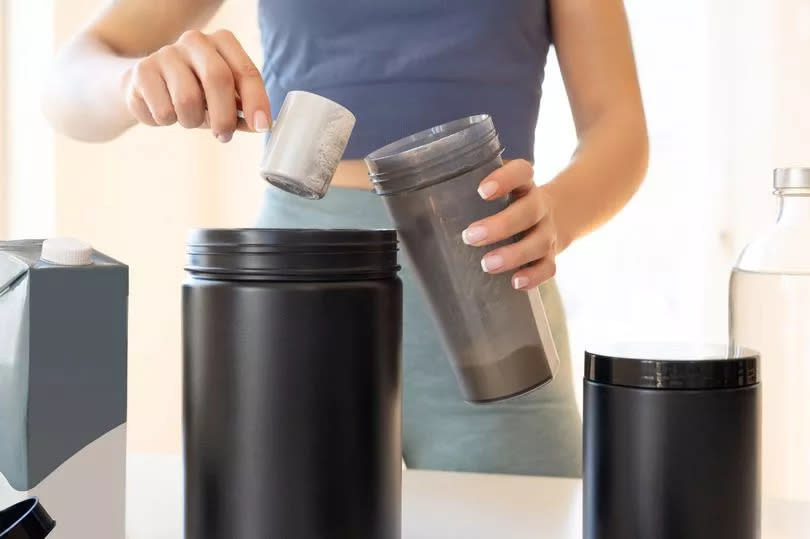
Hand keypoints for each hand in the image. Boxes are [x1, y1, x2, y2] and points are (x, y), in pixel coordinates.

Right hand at [121, 29, 270, 141]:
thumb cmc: (195, 92)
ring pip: (188, 99)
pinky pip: (163, 110)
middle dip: (224, 116)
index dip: (257, 101)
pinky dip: (168, 121)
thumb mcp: (224, 100)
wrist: (147, 86)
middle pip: (217, 78)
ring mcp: (166, 52)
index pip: (246, 71)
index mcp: (223, 42)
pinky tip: (166, 112)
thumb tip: (262, 125)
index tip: (262, 126)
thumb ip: (244, 111)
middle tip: (224, 135)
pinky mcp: (142, 70)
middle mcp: (196, 40)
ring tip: (189, 118)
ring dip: (192, 121)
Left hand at [462, 160, 557, 289]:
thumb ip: (467, 189)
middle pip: (529, 211)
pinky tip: (515, 283)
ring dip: (513, 255)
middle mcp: (539, 206)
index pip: (522, 172)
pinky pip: (548, 267)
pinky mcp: (550, 255)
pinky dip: (533, 276)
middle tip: (470, 237)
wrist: (557, 216)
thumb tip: (417, 206)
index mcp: (524, 184)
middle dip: (501, 225)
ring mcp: (547, 232)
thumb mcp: (497, 189)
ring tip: (486, 265)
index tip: (482, 191)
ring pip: (538, 243)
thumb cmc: (510, 203)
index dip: (505, 179)